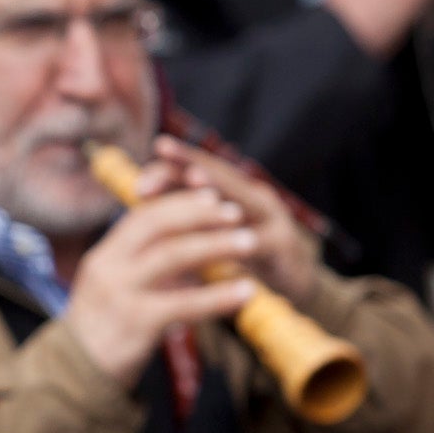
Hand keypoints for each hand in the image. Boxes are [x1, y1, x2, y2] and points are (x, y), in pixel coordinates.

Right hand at [60, 181, 259, 388]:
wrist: (73, 378)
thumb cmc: (102, 332)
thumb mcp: (109, 290)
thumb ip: (137, 266)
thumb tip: (184, 244)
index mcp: (103, 257)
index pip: (142, 216)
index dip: (179, 203)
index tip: (212, 198)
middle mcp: (108, 269)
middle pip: (158, 227)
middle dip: (201, 216)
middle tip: (236, 213)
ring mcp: (120, 295)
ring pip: (173, 256)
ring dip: (216, 245)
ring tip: (250, 242)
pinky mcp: (136, 324)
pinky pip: (185, 304)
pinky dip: (219, 296)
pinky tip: (246, 292)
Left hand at [144, 135, 318, 304]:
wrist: (295, 285)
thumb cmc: (245, 258)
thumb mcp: (212, 234)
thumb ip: (183, 213)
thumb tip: (138, 192)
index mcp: (234, 194)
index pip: (202, 168)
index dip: (177, 159)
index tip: (153, 147)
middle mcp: (254, 198)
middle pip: (219, 174)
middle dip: (189, 160)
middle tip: (162, 146)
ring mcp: (272, 220)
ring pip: (240, 200)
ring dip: (218, 186)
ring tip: (193, 176)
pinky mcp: (281, 248)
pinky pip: (256, 244)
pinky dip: (239, 238)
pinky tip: (222, 234)